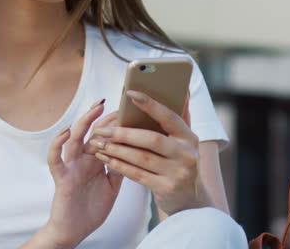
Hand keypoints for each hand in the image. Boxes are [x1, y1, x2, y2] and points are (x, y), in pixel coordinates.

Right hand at [41, 101, 122, 247]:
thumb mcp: (112, 185)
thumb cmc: (91, 208)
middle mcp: (82, 159)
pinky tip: (65, 133)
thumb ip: (119, 168)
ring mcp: (71, 166)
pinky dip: (57, 145)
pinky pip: (55, 159)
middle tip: (112, 101)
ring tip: (94, 109)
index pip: (105, 136)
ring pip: (74, 139)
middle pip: (91, 132)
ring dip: (83, 123)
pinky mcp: (61, 178)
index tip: (127, 109)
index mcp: (95, 160)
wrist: (75, 231)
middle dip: (100, 117)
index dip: (114, 123)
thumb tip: (136, 150)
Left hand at [87, 91, 211, 215]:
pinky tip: (106, 158)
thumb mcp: (185, 141)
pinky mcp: (166, 189)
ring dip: (117, 150)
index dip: (151, 105)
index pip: (170, 117)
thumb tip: (183, 89)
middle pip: (152, 139)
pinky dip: (119, 165)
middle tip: (101, 129)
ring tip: (99, 143)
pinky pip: (137, 175)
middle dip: (124, 133)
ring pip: (141, 158)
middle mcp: (186, 155)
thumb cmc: (180, 162)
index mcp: (190, 137)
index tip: (131, 94)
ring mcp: (177, 174)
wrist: (190, 199)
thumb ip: (181, 116)